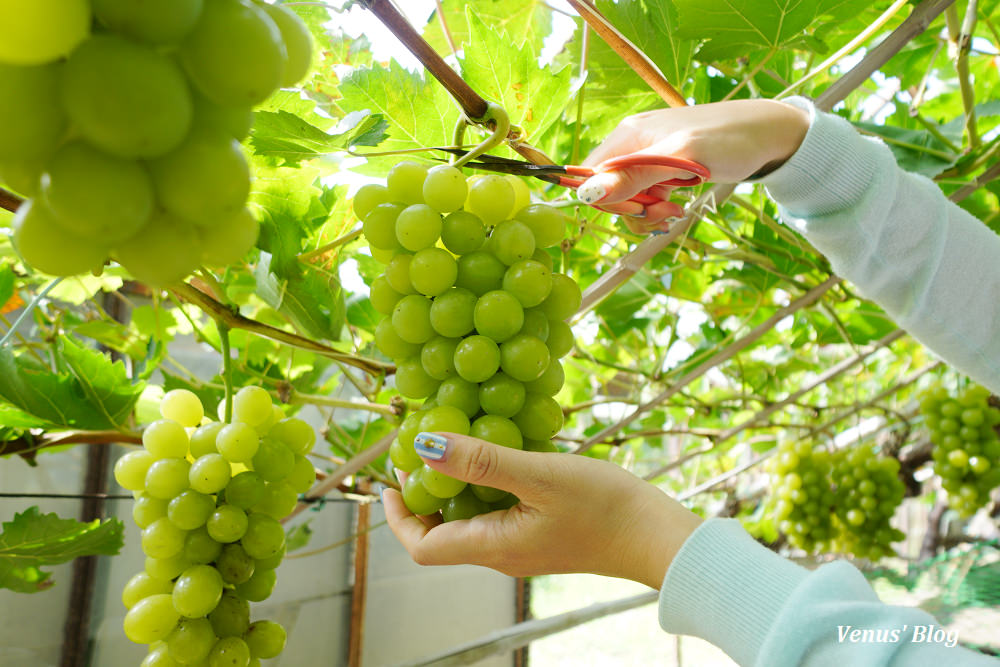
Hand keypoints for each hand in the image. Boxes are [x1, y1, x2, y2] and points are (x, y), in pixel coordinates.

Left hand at [382, 433, 702, 588]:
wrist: (659, 536)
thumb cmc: (605, 508)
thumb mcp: (539, 475)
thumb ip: (481, 461)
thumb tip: (424, 447)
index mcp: (493, 546)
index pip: (423, 546)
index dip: (398, 516)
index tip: (391, 479)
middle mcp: (502, 553)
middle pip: (443, 532)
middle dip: (426, 493)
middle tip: (424, 448)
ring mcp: (523, 545)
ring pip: (471, 519)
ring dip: (457, 485)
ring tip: (458, 442)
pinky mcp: (543, 533)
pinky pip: (499, 512)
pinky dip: (487, 484)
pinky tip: (502, 452)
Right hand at [578, 99, 810, 228]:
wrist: (768, 135)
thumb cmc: (729, 140)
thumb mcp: (682, 158)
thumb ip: (635, 175)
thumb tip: (587, 194)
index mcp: (628, 135)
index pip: (590, 177)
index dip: (608, 201)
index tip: (641, 208)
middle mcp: (631, 144)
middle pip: (606, 191)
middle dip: (632, 210)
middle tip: (665, 212)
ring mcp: (646, 158)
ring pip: (626, 199)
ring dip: (646, 214)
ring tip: (675, 212)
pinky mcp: (662, 170)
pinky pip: (643, 198)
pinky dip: (656, 210)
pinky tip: (676, 208)